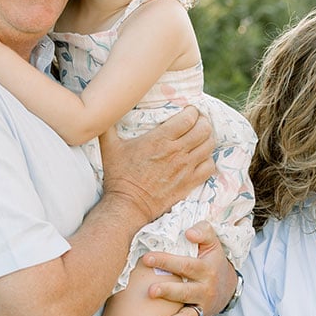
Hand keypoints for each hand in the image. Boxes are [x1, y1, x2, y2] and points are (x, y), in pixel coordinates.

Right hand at [99, 106, 215, 222]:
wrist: (128, 205)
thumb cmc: (119, 175)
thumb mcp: (110, 147)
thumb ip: (108, 125)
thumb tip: (106, 110)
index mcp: (160, 139)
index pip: (189, 118)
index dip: (192, 112)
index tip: (188, 112)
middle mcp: (177, 152)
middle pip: (204, 129)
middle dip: (203, 122)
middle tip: (197, 122)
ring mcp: (185, 168)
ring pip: (209, 145)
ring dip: (207, 139)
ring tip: (200, 138)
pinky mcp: (189, 182)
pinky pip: (209, 166)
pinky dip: (208, 159)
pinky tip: (200, 157)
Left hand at [142, 221, 236, 315]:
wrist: (228, 286)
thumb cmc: (213, 260)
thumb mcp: (213, 243)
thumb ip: (203, 231)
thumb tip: (188, 233)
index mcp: (206, 269)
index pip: (186, 265)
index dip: (167, 261)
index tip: (147, 257)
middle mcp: (204, 289)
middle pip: (185, 291)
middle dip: (168, 291)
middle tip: (150, 290)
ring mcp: (201, 306)